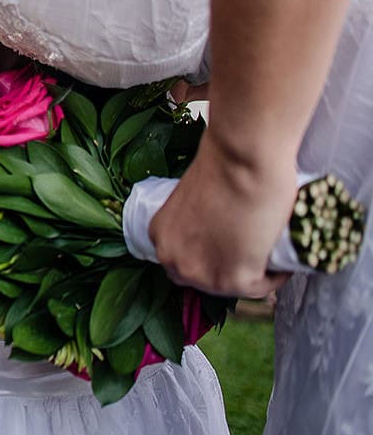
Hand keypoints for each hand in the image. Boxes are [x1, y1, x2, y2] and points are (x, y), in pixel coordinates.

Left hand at [149, 129, 293, 296]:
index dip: (209, 256)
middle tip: (253, 252)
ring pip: (233, 287)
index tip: (231, 248)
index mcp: (160, 234)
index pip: (183, 260)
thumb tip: (219, 228)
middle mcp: (173, 259)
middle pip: (204, 279)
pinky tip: (284, 262)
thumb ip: (198, 219)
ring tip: (271, 254)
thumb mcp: (196, 198)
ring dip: (254, 273)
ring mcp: (202, 273)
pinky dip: (276, 277)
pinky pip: (261, 287)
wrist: (241, 157)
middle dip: (228, 268)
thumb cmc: (223, 166)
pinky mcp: (234, 279)